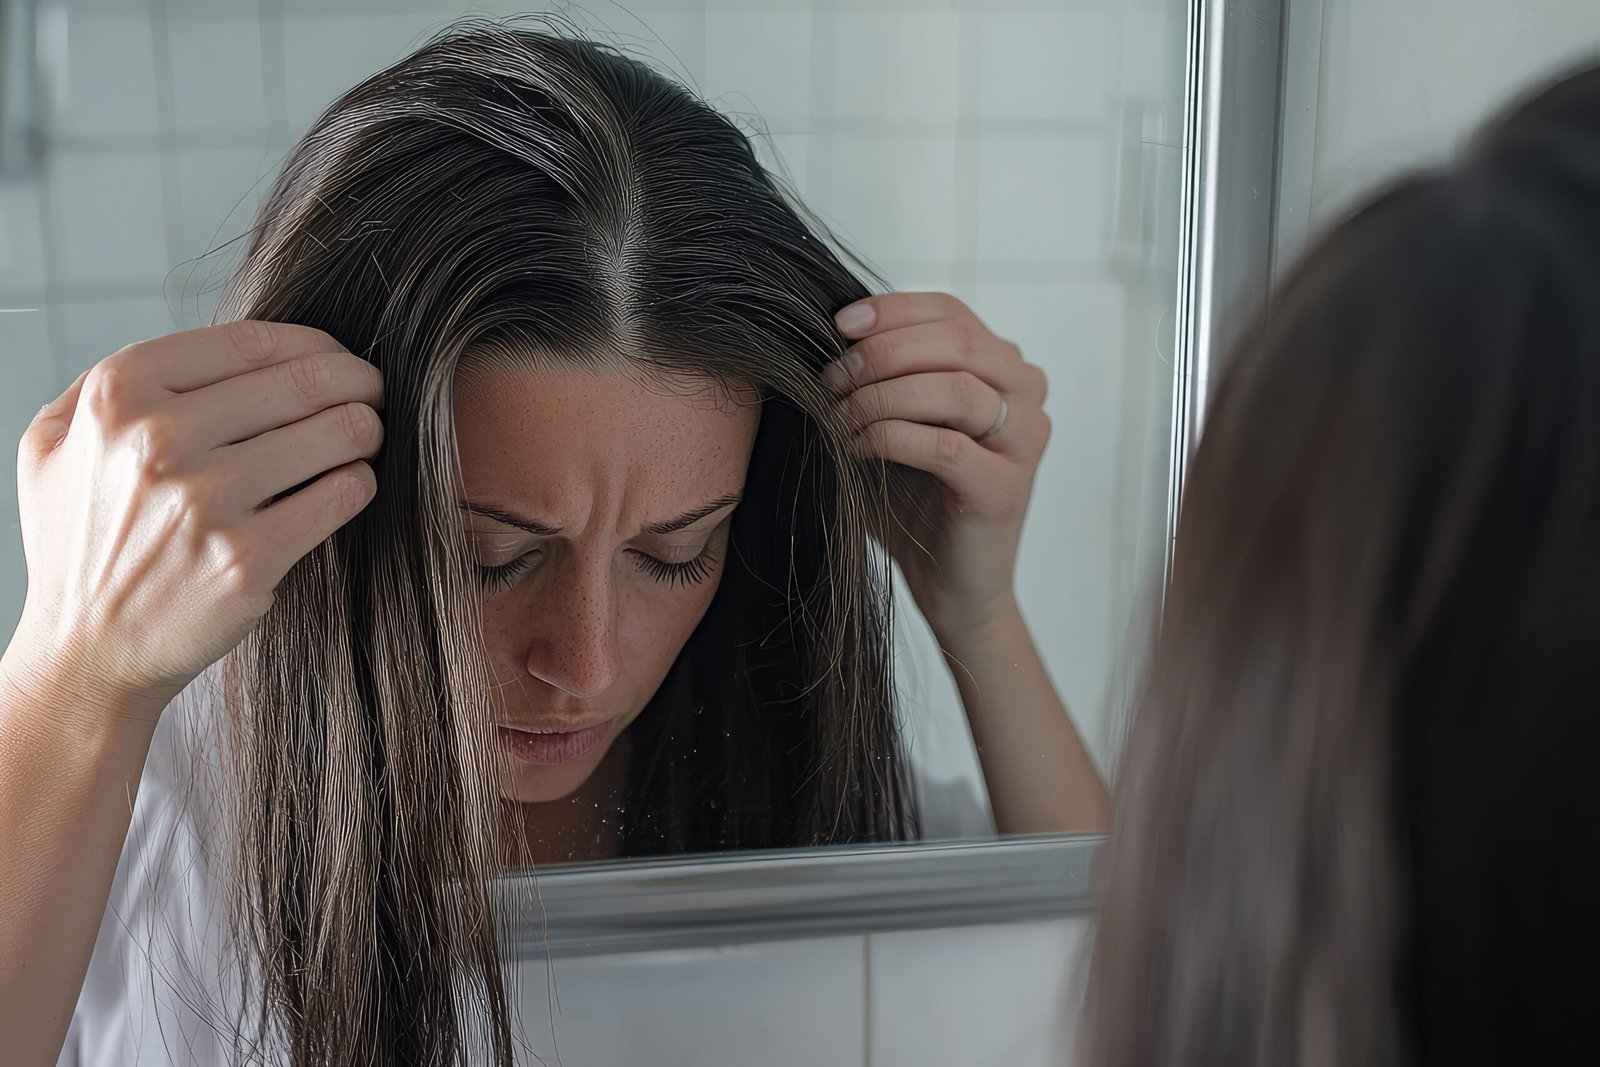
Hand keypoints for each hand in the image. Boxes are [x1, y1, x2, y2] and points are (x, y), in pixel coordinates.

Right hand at [7, 320, 382, 716]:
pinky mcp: (249, 558)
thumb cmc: (83, 541)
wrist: (87, 652)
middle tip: (373, 392)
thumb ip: (109, 384)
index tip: (335, 358)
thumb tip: (202, 346)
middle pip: (306, 381)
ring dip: (366, 430)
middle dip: (357, 380)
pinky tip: (350, 485)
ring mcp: (205, 501)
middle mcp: (158, 440)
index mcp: (117, 395)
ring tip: (365, 437)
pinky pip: (343, 494)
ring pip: (339, 431)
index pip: (251, 342)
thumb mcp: (56, 444)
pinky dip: (359, 483)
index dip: (313, 344)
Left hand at [826, 292, 1049, 644]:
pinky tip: (855, 449)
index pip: (951, 313)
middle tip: (831, 377)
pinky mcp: (1005, 487)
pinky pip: (944, 446)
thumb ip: (881, 375)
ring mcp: (1024, 440)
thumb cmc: (915, 498)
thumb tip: (825, 334)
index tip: (838, 326)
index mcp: (1004, 366)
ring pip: (954, 389)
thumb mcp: (895, 421)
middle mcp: (1027, 394)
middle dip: (882, 353)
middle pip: (957, 342)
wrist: (948, 585)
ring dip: (882, 396)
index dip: (893, 310)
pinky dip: (889, 438)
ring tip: (836, 415)